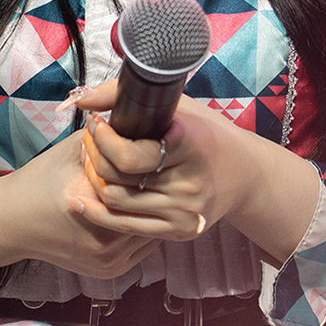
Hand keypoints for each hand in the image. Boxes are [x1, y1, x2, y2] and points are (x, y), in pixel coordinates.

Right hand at [0, 121, 158, 279]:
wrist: (13, 222)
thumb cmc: (40, 182)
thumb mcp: (72, 150)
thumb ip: (106, 139)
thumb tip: (137, 121)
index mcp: (97, 209)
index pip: (143, 187)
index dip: (154, 169)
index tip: (160, 154)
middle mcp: (104, 242)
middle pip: (152, 213)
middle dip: (159, 192)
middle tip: (168, 171)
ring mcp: (108, 261)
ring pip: (152, 232)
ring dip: (155, 212)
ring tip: (160, 188)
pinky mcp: (109, 271)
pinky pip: (141, 247)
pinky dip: (144, 228)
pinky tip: (143, 209)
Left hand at [71, 80, 260, 243]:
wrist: (246, 174)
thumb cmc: (205, 132)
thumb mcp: (177, 105)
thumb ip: (125, 95)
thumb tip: (83, 102)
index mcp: (189, 145)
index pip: (127, 154)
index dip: (101, 139)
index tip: (95, 123)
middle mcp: (189, 182)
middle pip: (118, 178)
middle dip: (92, 157)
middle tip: (86, 142)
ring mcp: (185, 211)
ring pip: (117, 202)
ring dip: (93, 181)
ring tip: (87, 163)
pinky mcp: (180, 230)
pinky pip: (126, 226)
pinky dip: (97, 214)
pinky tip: (79, 202)